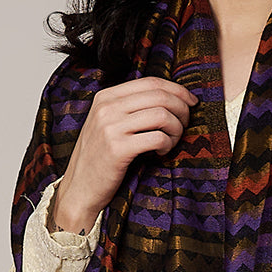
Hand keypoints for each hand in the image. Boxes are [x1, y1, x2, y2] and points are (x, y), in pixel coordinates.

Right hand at [51, 77, 197, 232]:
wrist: (79, 189)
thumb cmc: (100, 158)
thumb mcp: (107, 124)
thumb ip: (129, 108)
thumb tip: (168, 97)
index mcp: (106, 97)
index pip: (151, 82)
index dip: (177, 90)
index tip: (191, 102)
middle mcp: (107, 108)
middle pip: (160, 96)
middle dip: (182, 110)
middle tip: (186, 125)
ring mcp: (110, 127)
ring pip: (162, 115)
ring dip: (176, 129)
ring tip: (172, 141)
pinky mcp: (118, 149)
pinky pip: (157, 138)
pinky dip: (167, 144)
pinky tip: (161, 153)